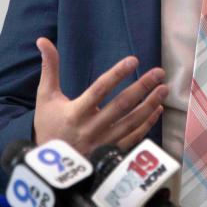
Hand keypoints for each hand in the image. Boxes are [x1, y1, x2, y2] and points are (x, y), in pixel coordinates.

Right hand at [33, 37, 167, 154]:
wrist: (48, 165)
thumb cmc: (48, 124)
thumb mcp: (46, 96)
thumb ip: (49, 68)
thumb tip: (43, 40)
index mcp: (74, 113)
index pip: (99, 90)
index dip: (116, 75)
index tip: (133, 60)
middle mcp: (90, 129)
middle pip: (120, 106)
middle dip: (141, 88)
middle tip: (159, 72)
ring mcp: (102, 143)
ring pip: (131, 123)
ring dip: (149, 105)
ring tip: (163, 89)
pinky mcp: (110, 154)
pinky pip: (133, 138)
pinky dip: (147, 124)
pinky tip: (157, 109)